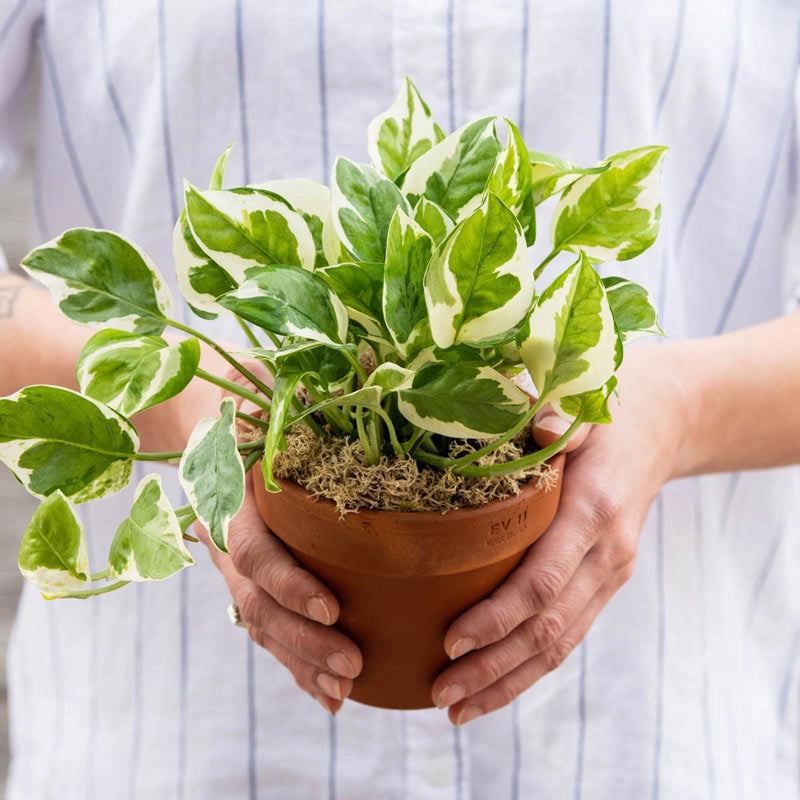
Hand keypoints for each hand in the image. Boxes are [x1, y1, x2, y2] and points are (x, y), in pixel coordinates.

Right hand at [196, 362, 362, 713]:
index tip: (333, 606)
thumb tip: (372, 369)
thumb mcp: (264, 381)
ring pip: (259, 621)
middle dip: (302, 638)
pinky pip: (264, 622)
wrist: (194, 411)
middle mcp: (223, 532)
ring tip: (345, 689)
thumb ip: (302, 388)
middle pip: (256, 600)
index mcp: (227, 491)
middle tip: (353, 664)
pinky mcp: (244, 571)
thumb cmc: (240, 389)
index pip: (252, 548)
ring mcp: (230, 557)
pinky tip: (326, 691)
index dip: (288, 581)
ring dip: (299, 658)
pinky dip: (292, 659)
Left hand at [431, 345, 688, 723]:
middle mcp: (605, 554)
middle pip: (547, 629)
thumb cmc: (604, 412)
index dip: (497, 617)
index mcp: (592, 512)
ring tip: (455, 709)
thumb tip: (539, 427)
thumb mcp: (581, 404)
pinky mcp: (603, 582)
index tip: (450, 642)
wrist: (660, 425)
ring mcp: (609, 574)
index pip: (542, 582)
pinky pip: (568, 636)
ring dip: (508, 681)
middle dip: (492, 667)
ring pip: (559, 645)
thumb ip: (562, 419)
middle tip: (439, 693)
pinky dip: (530, 668)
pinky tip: (494, 686)